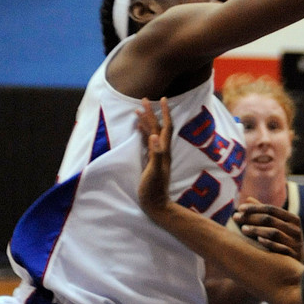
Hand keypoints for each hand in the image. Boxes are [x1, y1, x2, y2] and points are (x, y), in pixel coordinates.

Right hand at [137, 97, 171, 219]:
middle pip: (158, 127)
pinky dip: (144, 133)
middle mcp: (162, 151)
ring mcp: (157, 156)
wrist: (156, 204)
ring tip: (138, 111)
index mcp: (164, 151)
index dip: (164, 113)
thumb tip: (155, 136)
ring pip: (153, 133)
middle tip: (144, 99)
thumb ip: (155, 154)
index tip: (162, 98)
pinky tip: (139, 129)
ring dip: (147, 121)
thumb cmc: (154, 189)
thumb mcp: (154, 171)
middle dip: (152, 113)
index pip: (165, 127)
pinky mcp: (151, 161)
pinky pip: (148, 142)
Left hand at [235, 202, 303, 260]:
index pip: (272, 209)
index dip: (255, 207)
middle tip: (235, 218)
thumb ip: (264, 213)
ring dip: (256, 230)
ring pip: (274, 232)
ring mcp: (296, 243)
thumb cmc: (284, 243)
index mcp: (293, 219)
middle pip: (271, 220)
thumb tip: (248, 198)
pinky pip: (279, 248)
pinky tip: (257, 241)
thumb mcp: (278, 227)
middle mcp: (296, 230)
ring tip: (242, 229)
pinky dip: (268, 243)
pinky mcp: (293, 256)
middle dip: (251, 218)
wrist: (297, 268)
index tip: (240, 208)